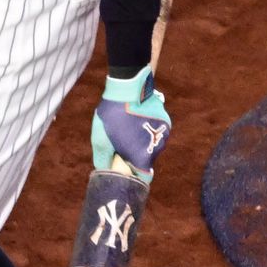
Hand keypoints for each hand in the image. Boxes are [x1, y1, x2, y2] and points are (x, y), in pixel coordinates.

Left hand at [91, 65, 170, 182]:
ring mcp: (164, 135)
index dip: (133, 176)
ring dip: (140, 142)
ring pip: (151, 145)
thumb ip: (103, 159)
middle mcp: (158, 149)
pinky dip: (146, 130)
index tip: (124, 170)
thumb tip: (105, 170)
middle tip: (120, 143)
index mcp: (143, 157)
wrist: (127, 88)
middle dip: (133, 156)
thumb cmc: (112, 116)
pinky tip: (135, 120)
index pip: (143, 178)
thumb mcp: (100, 139)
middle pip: (145, 161)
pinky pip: (155, 132)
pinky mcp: (166, 123)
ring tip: (127, 128)